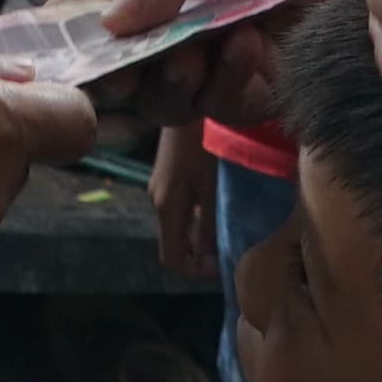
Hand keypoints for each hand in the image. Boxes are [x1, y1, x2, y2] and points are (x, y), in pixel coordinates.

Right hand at [63, 0, 381, 131]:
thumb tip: (114, 22)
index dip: (66, 26)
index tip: (53, 55)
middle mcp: (188, 7)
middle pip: (126, 60)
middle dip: (124, 70)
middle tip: (142, 64)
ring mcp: (227, 46)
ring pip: (172, 94)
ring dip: (180, 81)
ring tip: (210, 50)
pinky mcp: (273, 79)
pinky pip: (230, 108)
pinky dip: (233, 90)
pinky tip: (255, 54)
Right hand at [148, 122, 216, 282]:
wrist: (184, 110)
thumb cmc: (200, 147)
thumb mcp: (210, 188)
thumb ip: (209, 224)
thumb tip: (213, 259)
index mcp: (166, 208)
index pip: (172, 258)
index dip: (193, 271)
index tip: (219, 268)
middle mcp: (157, 204)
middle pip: (171, 247)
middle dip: (195, 259)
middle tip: (224, 257)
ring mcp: (157, 193)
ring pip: (173, 232)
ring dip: (194, 243)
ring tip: (221, 240)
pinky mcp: (163, 183)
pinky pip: (175, 216)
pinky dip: (190, 226)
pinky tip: (210, 219)